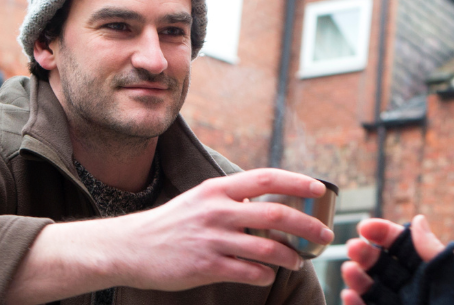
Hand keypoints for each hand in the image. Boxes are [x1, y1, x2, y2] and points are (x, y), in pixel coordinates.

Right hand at [6, 169, 334, 303]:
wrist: (129, 247)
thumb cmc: (170, 225)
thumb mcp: (200, 200)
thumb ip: (232, 200)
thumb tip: (271, 205)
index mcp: (217, 189)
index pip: (267, 178)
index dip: (297, 182)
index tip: (320, 189)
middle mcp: (216, 210)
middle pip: (276, 214)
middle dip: (307, 225)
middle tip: (324, 234)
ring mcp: (211, 239)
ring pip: (268, 248)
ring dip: (291, 256)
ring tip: (299, 260)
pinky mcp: (205, 266)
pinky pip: (249, 272)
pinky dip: (265, 275)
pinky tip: (267, 275)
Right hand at [339, 215, 445, 304]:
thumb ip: (437, 256)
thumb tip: (418, 221)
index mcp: (434, 275)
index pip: (406, 248)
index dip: (386, 234)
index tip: (367, 227)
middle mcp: (415, 291)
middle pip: (385, 266)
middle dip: (368, 254)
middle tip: (354, 247)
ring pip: (374, 291)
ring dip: (359, 279)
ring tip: (349, 270)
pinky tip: (350, 295)